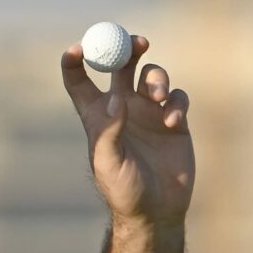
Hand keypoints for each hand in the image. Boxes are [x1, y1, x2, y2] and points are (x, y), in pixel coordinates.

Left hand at [61, 36, 194, 227]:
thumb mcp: (108, 162)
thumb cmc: (123, 189)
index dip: (75, 61)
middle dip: (128, 48)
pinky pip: (178, 98)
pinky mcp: (174, 121)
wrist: (157, 210)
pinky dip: (176, 102)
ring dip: (156, 77)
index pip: (80, 80)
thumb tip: (115, 98)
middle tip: (138, 42)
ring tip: (157, 96)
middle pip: (121, 65)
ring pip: (153, 75)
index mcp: (97, 115)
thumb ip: (109, 130)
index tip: (79, 47)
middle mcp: (122, 108)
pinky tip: (172, 121)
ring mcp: (149, 112)